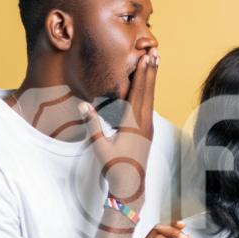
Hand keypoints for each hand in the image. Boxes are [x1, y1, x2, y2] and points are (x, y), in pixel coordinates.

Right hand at [79, 49, 159, 208]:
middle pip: (148, 91)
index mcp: (133, 124)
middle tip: (155, 52)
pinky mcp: (147, 131)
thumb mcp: (100, 147)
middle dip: (151, 71)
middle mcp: (144, 123)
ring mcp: (148, 127)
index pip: (138, 93)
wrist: (131, 186)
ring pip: (151, 97)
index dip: (141, 74)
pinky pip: (149, 106)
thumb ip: (93, 125)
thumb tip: (83, 106)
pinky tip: (149, 86)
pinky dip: (149, 92)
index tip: (145, 58)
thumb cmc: (114, 168)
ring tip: (155, 63)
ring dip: (151, 79)